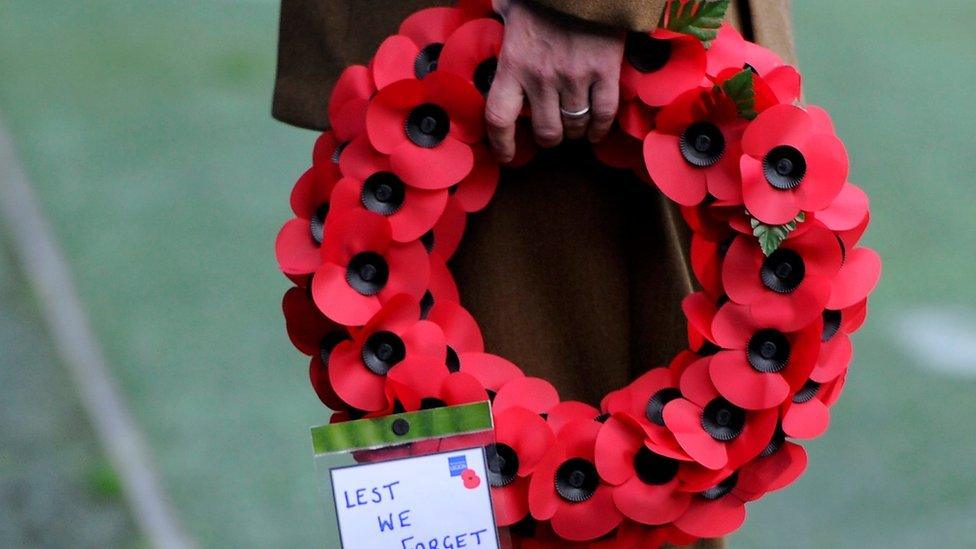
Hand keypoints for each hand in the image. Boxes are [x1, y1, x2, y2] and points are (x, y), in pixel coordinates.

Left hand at [486, 0, 625, 162]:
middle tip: (551, 134)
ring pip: (574, 125)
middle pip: (545, 131)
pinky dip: (599, 129)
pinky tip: (596, 132)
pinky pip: (603, 113)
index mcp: (513, 63)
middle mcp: (541, 77)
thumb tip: (499, 10)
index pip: (499, 117)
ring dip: (574, 132)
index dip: (501, 144)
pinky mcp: (604, 71)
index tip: (506, 156)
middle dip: (548, 138)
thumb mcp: (513, 5)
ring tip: (575, 127)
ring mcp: (574, 77)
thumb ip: (505, 16)